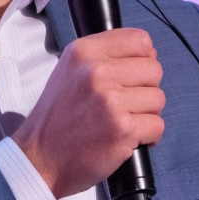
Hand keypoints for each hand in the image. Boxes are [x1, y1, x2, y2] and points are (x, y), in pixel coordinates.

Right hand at [12, 28, 164, 198]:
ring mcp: (110, 100)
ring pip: (158, 98)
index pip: (140, 40)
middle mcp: (97, 71)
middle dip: (146, 89)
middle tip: (126, 104)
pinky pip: (157, 125)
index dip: (144, 59)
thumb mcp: (69, 71)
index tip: (134, 75)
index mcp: (84, 51)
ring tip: (123, 122)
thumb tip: (149, 53)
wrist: (40, 159)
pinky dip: (148, 136)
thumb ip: (104, 57)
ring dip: (147, 114)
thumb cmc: (57, 119)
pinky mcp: (122, 128)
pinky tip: (129, 138)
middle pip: (154, 69)